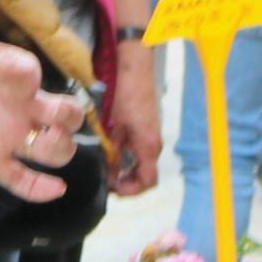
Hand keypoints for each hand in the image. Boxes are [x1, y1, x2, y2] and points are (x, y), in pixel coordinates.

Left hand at [0, 24, 80, 201]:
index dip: (28, 75)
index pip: (32, 73)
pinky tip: (55, 189)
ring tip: (45, 145)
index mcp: (8, 70)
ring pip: (50, 148)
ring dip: (60, 148)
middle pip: (64, 113)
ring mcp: (5, 134)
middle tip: (54, 118)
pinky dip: (40, 188)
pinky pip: (21, 179)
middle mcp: (16, 104)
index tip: (17, 73)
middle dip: (69, 116)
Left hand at [100, 43, 162, 197]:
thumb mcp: (113, 127)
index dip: (131, 191)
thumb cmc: (125, 95)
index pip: (148, 181)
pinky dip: (129, 161)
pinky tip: (113, 156)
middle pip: (146, 176)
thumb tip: (107, 174)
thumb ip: (112, 153)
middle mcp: (154, 145)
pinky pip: (142, 154)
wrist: (135, 70)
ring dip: (127, 172)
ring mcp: (153, 138)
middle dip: (127, 184)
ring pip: (143, 166)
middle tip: (106, 182)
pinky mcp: (149, 131)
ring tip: (107, 171)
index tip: (113, 189)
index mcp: (148, 146)